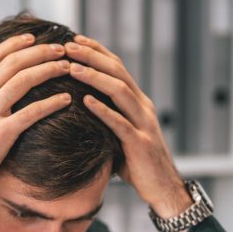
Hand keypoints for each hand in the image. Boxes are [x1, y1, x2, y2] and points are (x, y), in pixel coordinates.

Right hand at [0, 34, 72, 212]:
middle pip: (11, 63)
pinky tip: (65, 99)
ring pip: (22, 81)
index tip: (31, 40)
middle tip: (58, 49)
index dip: (13, 45)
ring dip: (47, 70)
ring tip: (66, 67)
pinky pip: (30, 113)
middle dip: (38, 52)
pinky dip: (50, 103)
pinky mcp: (1, 134)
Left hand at [64, 35, 193, 228]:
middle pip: (118, 72)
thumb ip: (105, 122)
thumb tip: (76, 114)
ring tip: (72, 67)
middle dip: (92, 57)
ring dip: (94, 77)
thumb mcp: (119, 137)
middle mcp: (143, 107)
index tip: (75, 41)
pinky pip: (120, 123)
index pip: (117, 68)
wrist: (164, 189)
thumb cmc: (138, 165)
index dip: (97, 52)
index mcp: (138, 103)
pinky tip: (85, 100)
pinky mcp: (140, 144)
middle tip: (69, 46)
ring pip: (119, 91)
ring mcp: (144, 124)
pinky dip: (103, 110)